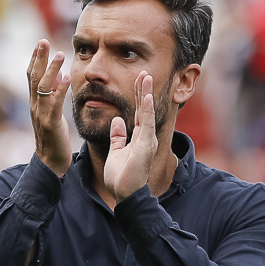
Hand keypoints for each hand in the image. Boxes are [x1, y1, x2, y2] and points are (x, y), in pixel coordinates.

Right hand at [27, 39, 71, 176]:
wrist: (51, 161)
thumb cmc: (54, 136)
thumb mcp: (52, 112)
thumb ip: (52, 95)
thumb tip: (57, 76)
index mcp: (34, 102)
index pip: (31, 76)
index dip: (34, 59)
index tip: (40, 43)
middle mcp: (34, 106)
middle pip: (33, 77)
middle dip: (38, 58)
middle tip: (43, 41)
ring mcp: (41, 114)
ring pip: (43, 87)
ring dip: (51, 69)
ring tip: (60, 54)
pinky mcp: (50, 123)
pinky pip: (54, 103)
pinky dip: (60, 89)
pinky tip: (67, 78)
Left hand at [105, 72, 157, 202]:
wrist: (124, 194)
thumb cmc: (122, 177)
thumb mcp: (117, 151)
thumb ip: (118, 136)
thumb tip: (118, 120)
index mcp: (139, 137)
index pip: (139, 111)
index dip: (137, 95)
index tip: (137, 79)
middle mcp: (146, 137)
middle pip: (144, 108)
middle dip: (143, 89)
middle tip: (143, 71)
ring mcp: (147, 140)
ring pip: (147, 112)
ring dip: (146, 94)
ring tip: (146, 77)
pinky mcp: (146, 146)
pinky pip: (147, 124)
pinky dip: (147, 110)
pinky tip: (146, 97)